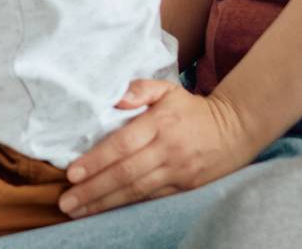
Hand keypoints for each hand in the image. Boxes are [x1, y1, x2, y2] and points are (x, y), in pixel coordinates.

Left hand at [57, 80, 261, 217]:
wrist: (235, 129)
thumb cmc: (191, 109)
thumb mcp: (168, 89)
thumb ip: (140, 89)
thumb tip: (116, 98)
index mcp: (160, 123)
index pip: (123, 144)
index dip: (97, 160)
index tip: (72, 173)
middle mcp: (168, 149)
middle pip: (125, 173)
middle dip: (93, 189)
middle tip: (66, 201)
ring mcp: (178, 172)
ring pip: (136, 191)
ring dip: (104, 203)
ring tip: (77, 211)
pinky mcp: (185, 188)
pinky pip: (151, 199)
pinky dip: (126, 207)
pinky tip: (105, 212)